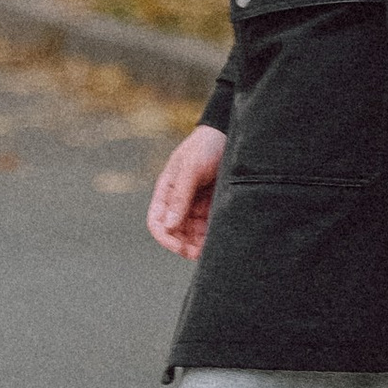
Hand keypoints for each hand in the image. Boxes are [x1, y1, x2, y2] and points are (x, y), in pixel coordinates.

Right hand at [148, 121, 226, 260]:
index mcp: (166, 191)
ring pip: (192, 233)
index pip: (157, 222)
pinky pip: (208, 227)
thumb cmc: (206, 146)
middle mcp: (179, 201)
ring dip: (198, 244)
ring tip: (212, 250)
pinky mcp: (213, 205)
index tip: (180, 248)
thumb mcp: (191, 168)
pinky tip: (220, 241)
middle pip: (175, 232)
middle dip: (184, 245)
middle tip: (199, 254)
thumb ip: (180, 196)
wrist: (231, 133)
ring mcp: (196, 204)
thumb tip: (169, 227)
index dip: (165, 238)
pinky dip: (211, 236)